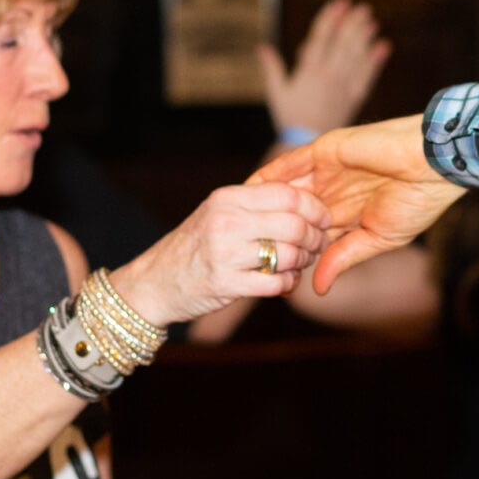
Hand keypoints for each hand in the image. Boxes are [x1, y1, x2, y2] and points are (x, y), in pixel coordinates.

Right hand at [111, 183, 330, 325]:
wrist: (155, 281)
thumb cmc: (196, 246)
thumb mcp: (219, 212)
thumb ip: (256, 203)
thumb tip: (306, 197)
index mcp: (228, 198)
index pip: (288, 194)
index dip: (314, 207)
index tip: (323, 219)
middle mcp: (226, 221)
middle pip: (294, 225)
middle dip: (315, 238)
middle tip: (318, 246)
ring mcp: (225, 254)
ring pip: (289, 255)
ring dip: (303, 263)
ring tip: (299, 264)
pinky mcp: (227, 284)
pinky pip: (276, 283)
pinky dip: (288, 284)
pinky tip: (284, 282)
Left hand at [250, 117, 464, 293]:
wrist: (433, 164)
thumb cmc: (417, 203)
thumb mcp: (377, 239)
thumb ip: (343, 258)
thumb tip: (318, 289)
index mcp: (348, 215)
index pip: (310, 236)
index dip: (291, 253)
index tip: (268, 271)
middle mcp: (334, 192)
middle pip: (292, 214)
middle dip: (270, 229)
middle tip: (243, 246)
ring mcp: (329, 171)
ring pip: (286, 188)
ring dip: (264, 202)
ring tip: (237, 218)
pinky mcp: (326, 151)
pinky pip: (291, 163)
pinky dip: (270, 175)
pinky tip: (250, 189)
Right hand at [259, 0, 390, 136]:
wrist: (306, 143)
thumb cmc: (289, 116)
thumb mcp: (277, 92)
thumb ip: (272, 68)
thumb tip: (262, 47)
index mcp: (309, 71)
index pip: (321, 38)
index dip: (330, 18)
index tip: (339, 2)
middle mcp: (328, 76)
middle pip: (343, 44)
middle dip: (352, 24)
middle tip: (362, 7)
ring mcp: (343, 86)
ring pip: (356, 56)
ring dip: (364, 37)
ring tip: (371, 21)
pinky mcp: (354, 97)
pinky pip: (367, 75)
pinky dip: (375, 60)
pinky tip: (383, 46)